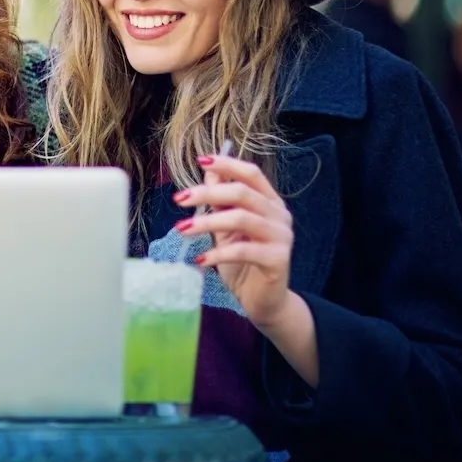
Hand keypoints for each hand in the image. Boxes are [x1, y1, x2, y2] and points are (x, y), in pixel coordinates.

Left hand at [174, 152, 294, 327]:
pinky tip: (199, 259)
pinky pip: (243, 250)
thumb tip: (207, 170)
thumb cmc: (242, 261)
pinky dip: (218, 253)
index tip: (201, 160)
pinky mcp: (278, 260)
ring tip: (182, 228)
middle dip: (207, 193)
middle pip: (242, 193)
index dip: (227, 164)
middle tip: (179, 199)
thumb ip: (220, 200)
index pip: (251, 174)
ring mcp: (282, 237)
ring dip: (207, 221)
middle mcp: (280, 215)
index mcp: (270, 202)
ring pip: (241, 218)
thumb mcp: (226, 227)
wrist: (263, 301)